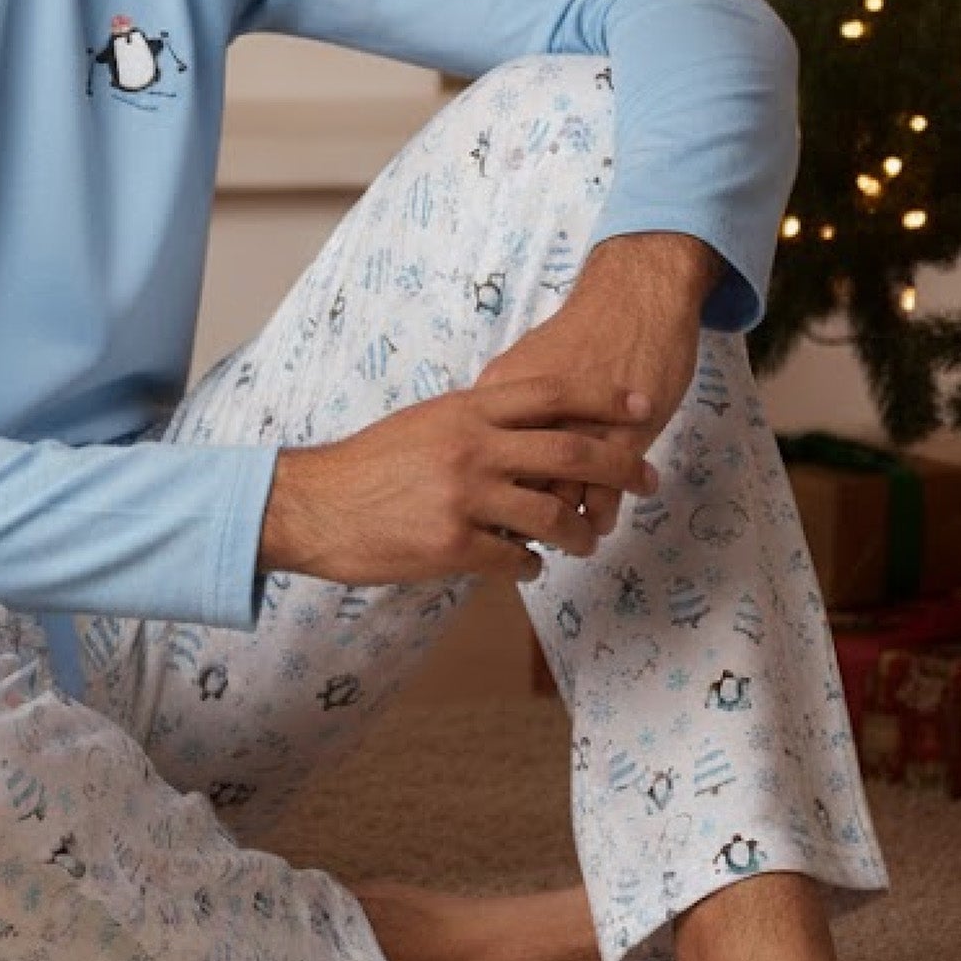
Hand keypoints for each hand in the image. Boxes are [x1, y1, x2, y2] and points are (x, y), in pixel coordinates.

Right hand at [259, 374, 658, 587]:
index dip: (603, 399)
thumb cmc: (369, 465)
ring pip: (553, 515)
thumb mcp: (426, 424)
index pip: (551, 394)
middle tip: (648, 480)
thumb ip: (477, 424)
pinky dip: (532, 565)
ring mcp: (465, 497)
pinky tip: (530, 566)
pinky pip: (517, 559)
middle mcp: (472, 447)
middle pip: (571, 453)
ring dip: (581, 532)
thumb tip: (529, 430)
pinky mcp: (452, 545)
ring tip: (588, 540)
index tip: (641, 407)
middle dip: (621, 467)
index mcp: (467, 410)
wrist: (311, 504)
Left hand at [475, 229, 719, 516]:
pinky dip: (598, 515)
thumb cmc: (583, 332)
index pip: (479, 462)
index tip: (492, 517)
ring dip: (564, 528)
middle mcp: (532, 413)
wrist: (636, 293)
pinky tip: (599, 522)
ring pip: (558, 498)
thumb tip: (487, 454)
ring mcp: (578, 425)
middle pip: (512, 487)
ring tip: (570, 541)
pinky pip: (601, 492)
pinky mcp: (623, 433)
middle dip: (519, 523)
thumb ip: (507, 409)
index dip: (486, 495)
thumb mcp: (529, 367)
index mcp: (500, 394)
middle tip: (528, 541)